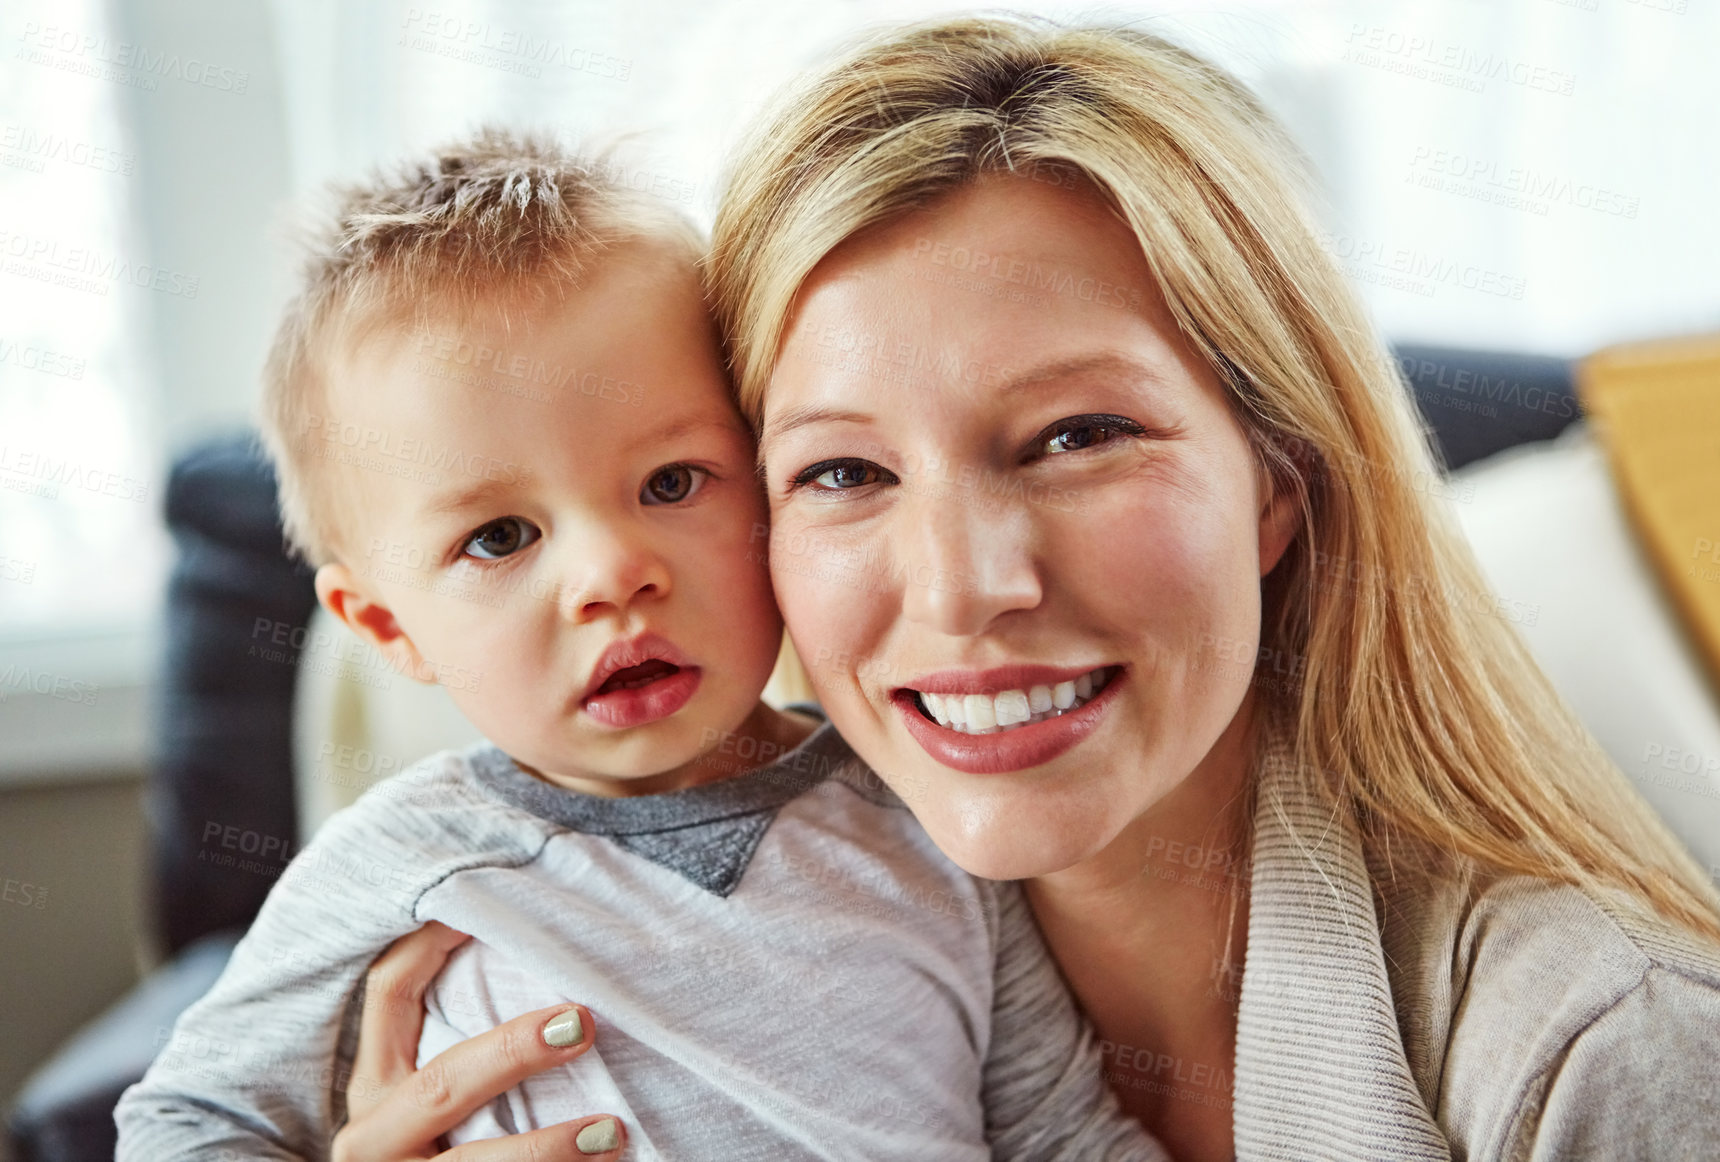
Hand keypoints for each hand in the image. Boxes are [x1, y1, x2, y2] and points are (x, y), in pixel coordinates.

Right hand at [332, 921, 627, 1159]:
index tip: (491, 905)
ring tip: (610, 1131)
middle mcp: (374, 1136)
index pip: (389, 990)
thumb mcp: (431, 1103)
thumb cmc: (440, 1147)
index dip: (432, 941)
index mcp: (375, 1085)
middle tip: (580, 1025)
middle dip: (511, 1053)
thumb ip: (466, 1050)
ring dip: (546, 1148)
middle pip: (441, 1084)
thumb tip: (565, 990)